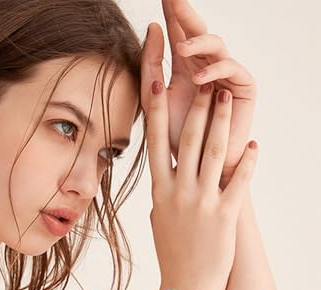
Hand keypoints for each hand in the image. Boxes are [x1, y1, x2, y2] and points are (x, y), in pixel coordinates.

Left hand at [142, 0, 256, 189]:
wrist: (199, 169)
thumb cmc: (178, 138)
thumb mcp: (156, 100)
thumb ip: (151, 68)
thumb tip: (153, 28)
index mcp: (184, 69)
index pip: (176, 34)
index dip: (170, 14)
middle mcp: (205, 67)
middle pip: (196, 31)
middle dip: (185, 13)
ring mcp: (225, 75)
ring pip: (216, 45)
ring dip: (198, 43)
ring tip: (180, 48)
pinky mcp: (242, 87)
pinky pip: (231, 69)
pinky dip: (215, 71)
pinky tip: (199, 78)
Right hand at [143, 78, 258, 289]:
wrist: (186, 284)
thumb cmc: (172, 252)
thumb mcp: (161, 218)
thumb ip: (165, 192)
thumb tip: (170, 174)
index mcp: (160, 190)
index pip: (156, 142)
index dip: (156, 111)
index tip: (157, 84)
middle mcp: (178, 191)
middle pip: (189, 139)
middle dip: (198, 107)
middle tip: (206, 84)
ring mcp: (202, 201)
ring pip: (214, 152)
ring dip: (222, 122)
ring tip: (227, 99)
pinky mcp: (225, 213)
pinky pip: (240, 180)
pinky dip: (249, 161)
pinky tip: (255, 145)